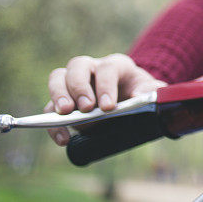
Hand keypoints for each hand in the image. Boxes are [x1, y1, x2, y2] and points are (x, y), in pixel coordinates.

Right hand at [46, 53, 165, 145]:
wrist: (131, 101)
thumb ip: (152, 91)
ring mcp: (74, 83)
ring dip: (59, 95)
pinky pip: (50, 108)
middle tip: (86, 108)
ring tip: (66, 113)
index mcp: (116, 65)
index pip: (107, 68)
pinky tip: (63, 139)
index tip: (109, 107)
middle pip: (77, 66)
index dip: (106, 86)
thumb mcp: (151, 91)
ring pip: (57, 77)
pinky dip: (53, 124)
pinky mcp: (64, 101)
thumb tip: (139, 96)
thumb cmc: (141, 93)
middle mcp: (92, 68)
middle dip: (79, 87)